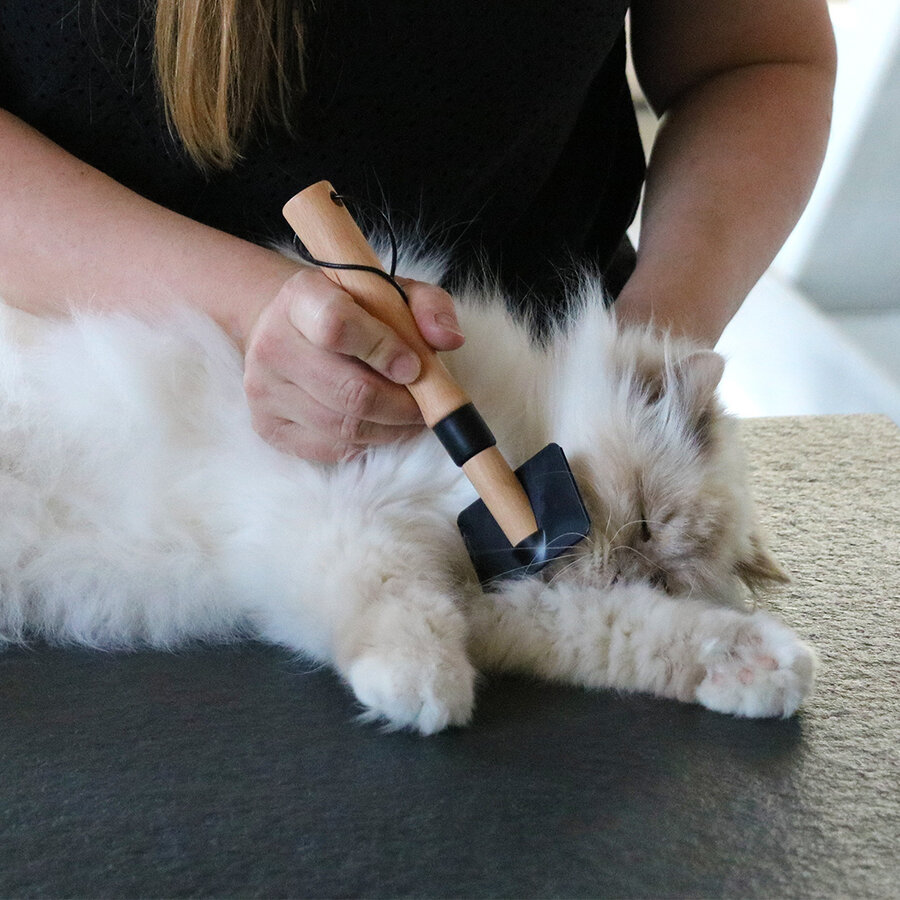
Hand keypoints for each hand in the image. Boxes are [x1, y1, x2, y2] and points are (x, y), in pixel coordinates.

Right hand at [243, 267, 464, 461]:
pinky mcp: (267, 426)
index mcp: (301, 296)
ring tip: (410, 417)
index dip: (384, 350)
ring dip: (391, 430)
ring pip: (344, 427)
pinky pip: (331, 449)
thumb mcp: (391, 292)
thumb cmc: (350, 310)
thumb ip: (427, 306)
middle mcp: (273, 342)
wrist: (287, 326)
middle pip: (349, 390)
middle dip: (402, 406)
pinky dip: (367, 444)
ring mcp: (264, 389)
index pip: (338, 327)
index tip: (415, 366)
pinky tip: (379, 427)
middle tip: (427, 405)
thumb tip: (448, 340)